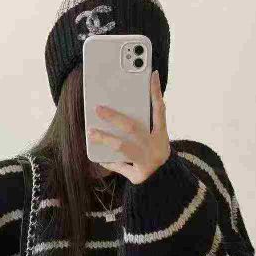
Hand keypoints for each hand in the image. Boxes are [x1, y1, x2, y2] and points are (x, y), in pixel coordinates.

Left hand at [87, 69, 170, 184]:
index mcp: (161, 134)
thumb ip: (146, 123)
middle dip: (114, 117)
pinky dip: (108, 162)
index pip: (159, 110)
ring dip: (105, 139)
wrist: (165, 180)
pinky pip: (120, 166)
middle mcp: (155, 146)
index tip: (151, 74)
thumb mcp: (156, 138)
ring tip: (91, 132)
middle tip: (98, 108)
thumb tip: (124, 105)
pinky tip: (97, 158)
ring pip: (122, 148)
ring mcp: (147, 161)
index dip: (156, 92)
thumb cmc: (154, 153)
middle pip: (132, 128)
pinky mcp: (139, 175)